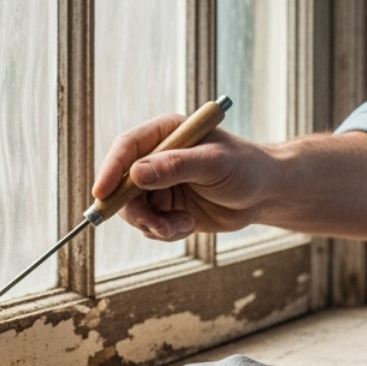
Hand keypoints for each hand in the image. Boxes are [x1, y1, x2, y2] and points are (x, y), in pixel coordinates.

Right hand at [93, 115, 274, 240]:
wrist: (264, 194)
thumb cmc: (246, 168)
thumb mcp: (214, 164)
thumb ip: (176, 167)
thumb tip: (137, 173)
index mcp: (165, 134)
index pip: (127, 148)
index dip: (110, 170)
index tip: (102, 193)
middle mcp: (156, 157)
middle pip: (121, 184)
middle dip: (134, 209)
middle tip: (156, 225)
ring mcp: (159, 184)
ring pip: (133, 210)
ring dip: (153, 224)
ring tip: (183, 225)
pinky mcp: (165, 207)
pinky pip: (149, 225)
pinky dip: (164, 231)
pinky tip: (188, 225)